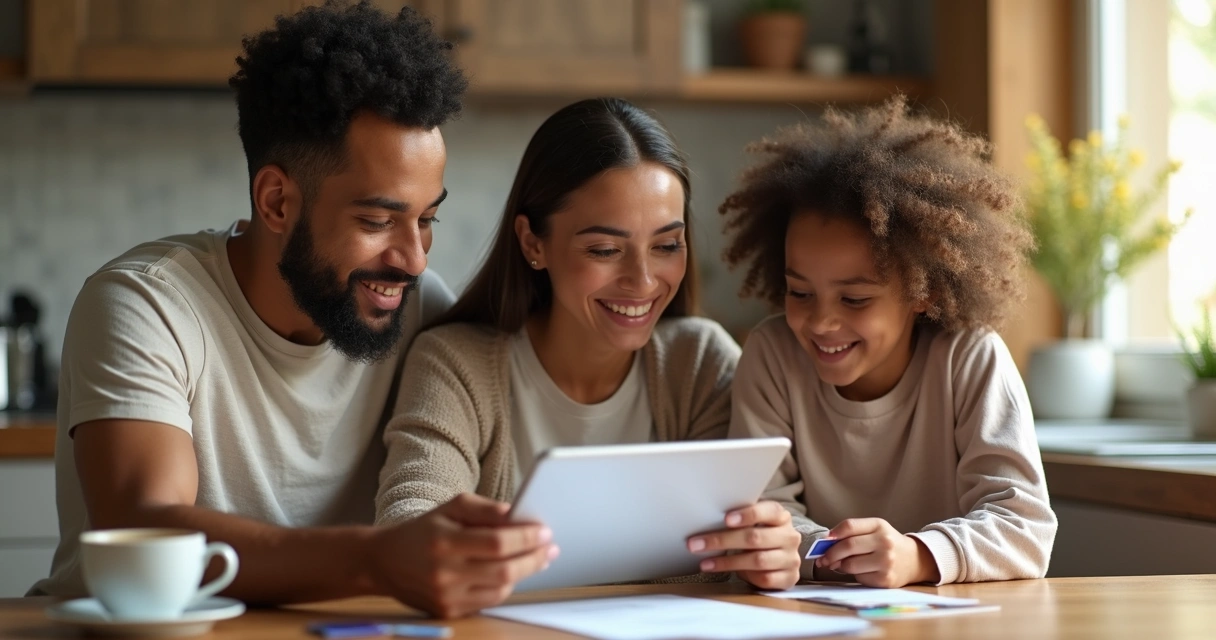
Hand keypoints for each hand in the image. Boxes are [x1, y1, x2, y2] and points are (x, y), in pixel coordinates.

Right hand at [369, 493, 558, 617]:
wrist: (384, 562)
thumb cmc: (423, 530)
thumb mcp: (450, 508)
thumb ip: (485, 509)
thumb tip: (518, 515)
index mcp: (444, 541)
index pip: (496, 542)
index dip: (526, 537)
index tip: (545, 531)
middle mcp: (444, 573)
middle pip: (503, 569)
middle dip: (534, 557)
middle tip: (550, 547)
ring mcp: (446, 596)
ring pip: (501, 588)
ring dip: (525, 572)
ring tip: (537, 557)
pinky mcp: (448, 611)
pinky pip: (489, 601)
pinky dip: (506, 586)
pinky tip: (513, 572)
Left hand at [686, 500, 800, 589]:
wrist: (781, 559)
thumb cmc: (760, 536)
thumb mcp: (754, 524)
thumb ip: (738, 520)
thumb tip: (705, 519)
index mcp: (781, 516)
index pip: (768, 511)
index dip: (747, 515)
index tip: (726, 519)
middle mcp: (789, 536)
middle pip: (755, 538)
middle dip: (723, 540)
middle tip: (696, 544)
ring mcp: (791, 558)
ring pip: (757, 560)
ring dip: (727, 562)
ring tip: (705, 563)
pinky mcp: (789, 578)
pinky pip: (765, 579)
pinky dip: (746, 577)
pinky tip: (729, 574)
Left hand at [814, 518, 938, 587]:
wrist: (914, 560)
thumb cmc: (887, 543)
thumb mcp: (874, 530)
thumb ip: (852, 532)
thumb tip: (826, 543)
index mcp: (879, 526)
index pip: (849, 526)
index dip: (833, 534)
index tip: (824, 541)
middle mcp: (884, 542)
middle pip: (847, 546)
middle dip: (830, 554)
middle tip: (823, 559)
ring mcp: (886, 562)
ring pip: (850, 565)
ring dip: (840, 566)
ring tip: (840, 565)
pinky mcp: (885, 580)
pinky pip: (859, 578)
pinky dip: (855, 575)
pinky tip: (861, 571)